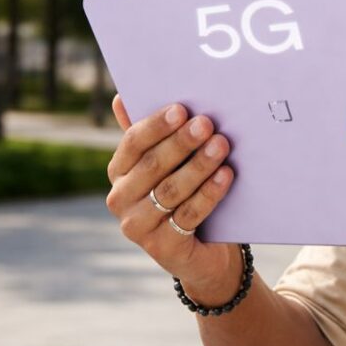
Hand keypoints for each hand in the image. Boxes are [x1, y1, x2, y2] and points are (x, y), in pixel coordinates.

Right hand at [106, 96, 241, 303]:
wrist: (205, 247)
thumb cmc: (187, 190)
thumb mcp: (171, 161)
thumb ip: (153, 133)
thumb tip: (121, 96)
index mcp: (119, 171)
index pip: (133, 143)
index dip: (157, 125)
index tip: (182, 108)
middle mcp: (121, 199)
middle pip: (153, 165)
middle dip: (182, 142)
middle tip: (207, 123)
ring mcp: (138, 226)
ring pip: (170, 190)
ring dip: (198, 165)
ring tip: (222, 145)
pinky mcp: (162, 248)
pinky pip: (187, 215)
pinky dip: (208, 194)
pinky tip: (226, 175)